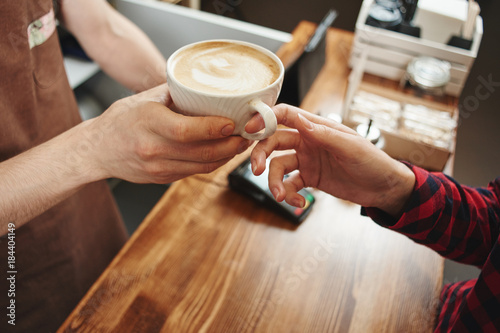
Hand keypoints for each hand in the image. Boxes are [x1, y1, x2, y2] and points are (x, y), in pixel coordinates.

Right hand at [85, 84, 251, 183]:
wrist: (97, 151)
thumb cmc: (120, 120)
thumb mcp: (144, 99)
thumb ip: (174, 93)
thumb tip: (205, 86)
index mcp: (148, 123)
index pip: (185, 130)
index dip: (213, 129)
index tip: (232, 123)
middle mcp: (153, 149)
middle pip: (201, 152)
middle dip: (230, 146)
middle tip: (247, 135)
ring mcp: (158, 168)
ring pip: (202, 166)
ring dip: (226, 157)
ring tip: (241, 144)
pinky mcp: (163, 179)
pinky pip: (195, 172)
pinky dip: (213, 163)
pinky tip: (224, 154)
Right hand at [249, 104, 414, 216]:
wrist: (383, 188)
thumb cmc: (372, 161)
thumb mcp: (350, 146)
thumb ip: (323, 134)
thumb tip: (298, 119)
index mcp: (316, 127)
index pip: (285, 115)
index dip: (265, 118)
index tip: (250, 129)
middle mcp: (307, 141)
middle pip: (273, 142)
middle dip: (261, 155)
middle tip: (257, 170)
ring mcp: (306, 161)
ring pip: (278, 166)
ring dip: (274, 182)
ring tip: (280, 196)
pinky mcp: (309, 179)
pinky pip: (290, 185)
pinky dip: (290, 195)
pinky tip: (299, 202)